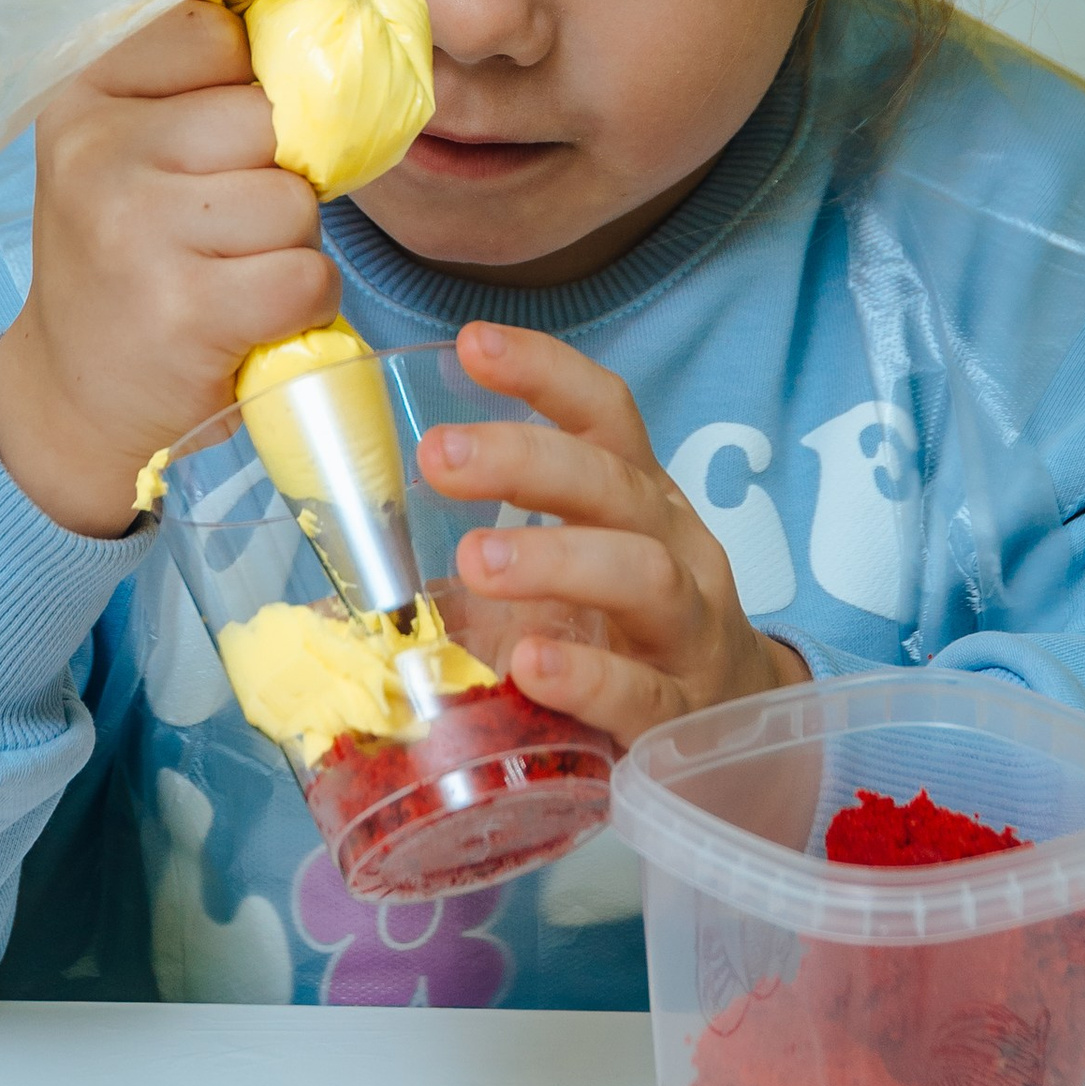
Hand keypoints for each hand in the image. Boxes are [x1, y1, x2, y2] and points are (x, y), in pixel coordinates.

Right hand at [0, 0, 337, 534]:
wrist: (76, 397)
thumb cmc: (129, 258)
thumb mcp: (130, 152)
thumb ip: (201, 86)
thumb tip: (327, 5)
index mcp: (85, 95)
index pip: (214, 30)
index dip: (252, 78)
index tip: (231, 130)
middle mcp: (100, 154)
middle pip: (270, 119)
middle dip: (278, 172)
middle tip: (230, 223)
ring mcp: (138, 232)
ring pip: (296, 200)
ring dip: (292, 243)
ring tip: (234, 271)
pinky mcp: (186, 311)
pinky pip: (308, 275)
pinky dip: (303, 302)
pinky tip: (251, 315)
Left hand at [420, 320, 807, 750]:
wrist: (735, 741)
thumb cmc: (629, 642)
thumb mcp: (575, 580)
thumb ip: (486, 564)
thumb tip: (348, 573)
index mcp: (640, 503)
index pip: (606, 415)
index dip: (547, 373)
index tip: (473, 344)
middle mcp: (676, 549)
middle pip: (615, 484)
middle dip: (526, 460)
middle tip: (439, 456)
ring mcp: (691, 632)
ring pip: (643, 574)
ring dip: (556, 559)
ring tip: (476, 562)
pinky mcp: (686, 716)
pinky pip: (644, 692)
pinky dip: (588, 675)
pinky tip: (532, 664)